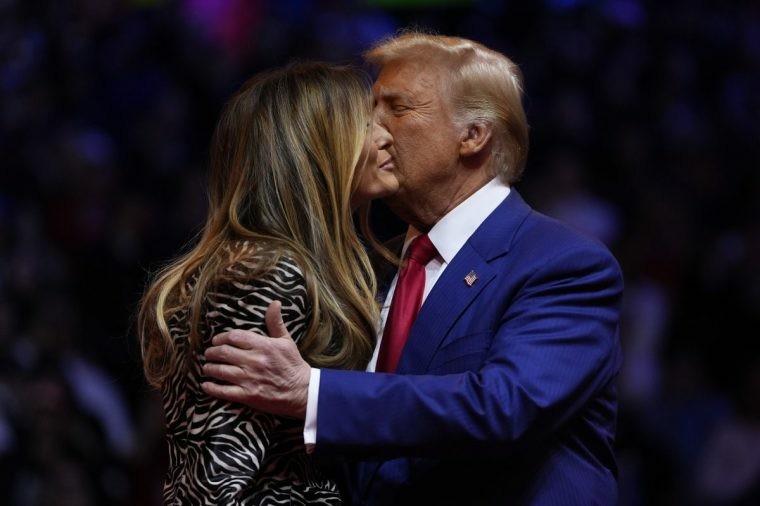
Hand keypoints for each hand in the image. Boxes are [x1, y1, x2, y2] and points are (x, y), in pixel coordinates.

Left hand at [201, 300, 310, 418]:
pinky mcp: (247, 395)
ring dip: (209, 368)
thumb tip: (274, 303)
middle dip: (211, 352)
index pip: (235, 337)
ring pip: (220, 371)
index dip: (221, 337)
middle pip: (223, 353)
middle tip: (209, 353)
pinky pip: (223, 391)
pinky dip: (211, 388)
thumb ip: (276, 322)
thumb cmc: (293, 365)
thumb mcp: (286, 341)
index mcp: (263, 345)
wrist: (302, 391)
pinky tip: (206, 385)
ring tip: (207, 367)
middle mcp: (254, 361)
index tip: (216, 340)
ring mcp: (249, 379)